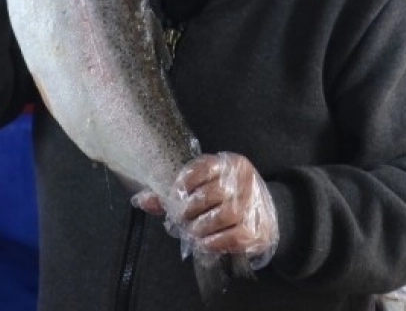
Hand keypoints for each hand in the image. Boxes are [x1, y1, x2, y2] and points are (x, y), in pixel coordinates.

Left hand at [168, 153, 279, 268]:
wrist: (263, 217)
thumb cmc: (226, 199)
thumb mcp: (205, 186)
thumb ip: (175, 192)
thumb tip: (142, 200)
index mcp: (230, 163)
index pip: (203, 167)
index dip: (183, 183)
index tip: (174, 197)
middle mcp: (245, 181)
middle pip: (211, 193)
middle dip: (189, 210)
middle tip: (180, 220)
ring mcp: (254, 205)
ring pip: (223, 216)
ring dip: (200, 228)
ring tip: (191, 232)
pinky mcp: (258, 230)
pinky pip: (233, 237)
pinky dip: (213, 242)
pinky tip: (203, 243)